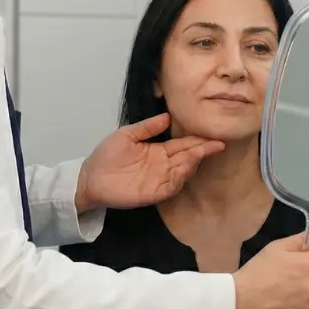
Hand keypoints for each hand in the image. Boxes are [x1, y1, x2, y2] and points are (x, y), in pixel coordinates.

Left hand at [76, 113, 224, 211]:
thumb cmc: (108, 155)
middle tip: (217, 143)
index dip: (197, 140)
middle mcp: (163, 165)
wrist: (90, 177)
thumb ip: (148, 127)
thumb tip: (168, 115)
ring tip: (200, 152)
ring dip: (192, 163)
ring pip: (182, 172)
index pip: (182, 144)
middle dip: (202, 150)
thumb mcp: (128, 134)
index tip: (213, 134)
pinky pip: (170, 187)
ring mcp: (159, 180)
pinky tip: (183, 169)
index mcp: (159, 151)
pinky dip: (178, 179)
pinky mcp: (153, 193)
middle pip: (187, 157)